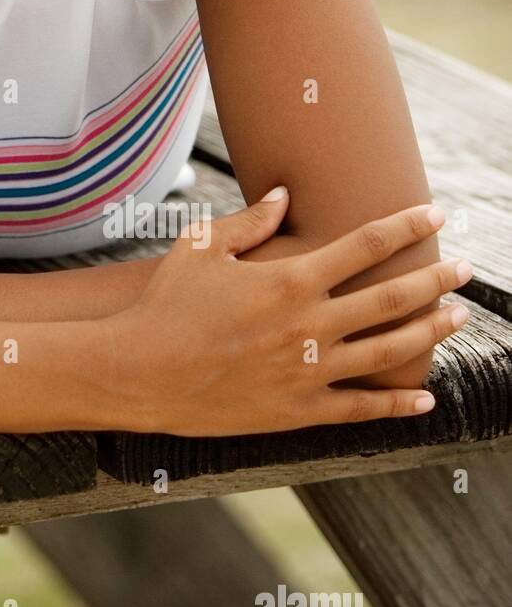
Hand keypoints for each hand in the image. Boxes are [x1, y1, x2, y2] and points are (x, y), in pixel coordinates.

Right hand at [108, 190, 470, 436]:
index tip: (433, 214)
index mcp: (289, 280)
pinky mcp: (297, 410)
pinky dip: (398, 405)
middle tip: (465, 269)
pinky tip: (425, 399)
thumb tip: (286, 196)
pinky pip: (361, 408)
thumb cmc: (165, 303)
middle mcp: (309, 324)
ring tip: (457, 319)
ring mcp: (308, 371)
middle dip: (434, 280)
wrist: (139, 371)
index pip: (364, 245)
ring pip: (387, 351)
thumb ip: (249, 222)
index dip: (403, 226)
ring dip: (429, 333)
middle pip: (390, 299)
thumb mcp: (200, 247)